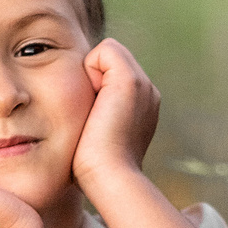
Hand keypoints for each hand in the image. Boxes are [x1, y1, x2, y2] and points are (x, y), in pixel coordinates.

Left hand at [73, 39, 158, 188]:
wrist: (110, 178)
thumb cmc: (95, 168)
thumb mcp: (96, 135)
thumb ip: (95, 114)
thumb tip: (78, 109)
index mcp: (142, 105)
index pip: (112, 73)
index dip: (94, 85)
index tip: (92, 119)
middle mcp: (148, 92)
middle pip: (110, 60)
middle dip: (92, 77)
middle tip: (92, 114)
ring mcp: (143, 84)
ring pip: (107, 54)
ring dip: (90, 76)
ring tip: (94, 110)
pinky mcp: (130, 80)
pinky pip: (105, 49)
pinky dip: (89, 69)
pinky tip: (93, 100)